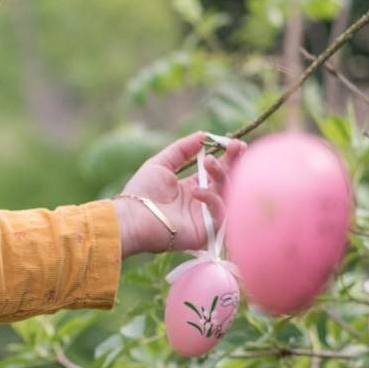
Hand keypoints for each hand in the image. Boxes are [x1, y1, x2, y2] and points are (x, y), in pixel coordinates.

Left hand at [115, 131, 246, 257]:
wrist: (132, 218)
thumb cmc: (142, 192)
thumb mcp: (161, 163)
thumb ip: (182, 149)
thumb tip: (203, 135)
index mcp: (192, 188)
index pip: (216, 172)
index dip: (228, 158)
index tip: (235, 143)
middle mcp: (201, 203)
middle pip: (227, 182)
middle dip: (234, 163)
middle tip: (236, 147)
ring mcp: (205, 217)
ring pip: (227, 195)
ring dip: (221, 175)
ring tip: (209, 163)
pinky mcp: (206, 232)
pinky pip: (220, 213)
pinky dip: (212, 199)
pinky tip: (196, 191)